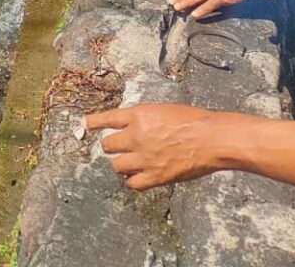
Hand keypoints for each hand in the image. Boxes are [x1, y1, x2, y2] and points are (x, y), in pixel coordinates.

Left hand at [85, 104, 220, 188]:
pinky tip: (139, 176)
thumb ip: (145, 119)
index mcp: (138, 115)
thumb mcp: (163, 111)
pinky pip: (133, 183)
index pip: (107, 118)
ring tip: (131, 162)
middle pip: (108, 145)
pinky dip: (133, 180)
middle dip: (112, 146)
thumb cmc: (193, 121)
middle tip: (121, 148)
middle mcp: (136, 135)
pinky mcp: (155, 175)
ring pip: (116, 165)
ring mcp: (144, 157)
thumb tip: (133, 127)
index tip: (84, 124)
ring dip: (121, 163)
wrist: (210, 138)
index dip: (93, 122)